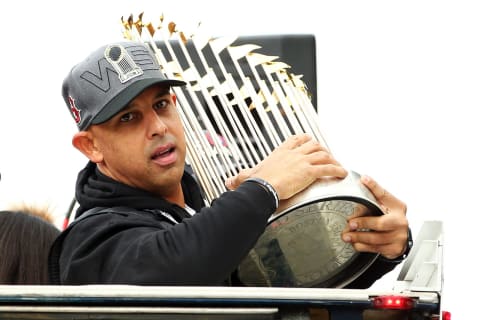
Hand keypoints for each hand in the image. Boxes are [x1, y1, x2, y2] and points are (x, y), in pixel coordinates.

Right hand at [224, 134, 347, 199]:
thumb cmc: (256, 183)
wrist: (262, 188)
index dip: (304, 139)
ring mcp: (302, 161)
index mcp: (280, 153)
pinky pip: (328, 168)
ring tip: (337, 165)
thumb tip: (228, 182)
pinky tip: (342, 173)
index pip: (295, 139)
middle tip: (327, 156)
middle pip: (312, 144)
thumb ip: (239, 178)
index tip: (309, 141)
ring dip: (332, 159)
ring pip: (323, 154)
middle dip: (322, 149)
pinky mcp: (309, 171)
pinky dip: (337, 170)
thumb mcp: (247, 177)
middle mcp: (293, 154)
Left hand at [341, 175, 408, 259]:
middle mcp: (400, 221)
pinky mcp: (394, 249)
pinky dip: (362, 246)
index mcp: (398, 207)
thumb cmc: (389, 217)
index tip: (364, 179)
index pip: (384, 194)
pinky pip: (375, 249)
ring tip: (346, 236)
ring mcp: (399, 237)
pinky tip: (355, 243)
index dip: (373, 187)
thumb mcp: (383, 204)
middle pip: (380, 223)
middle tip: (350, 223)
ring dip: (358, 237)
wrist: (400, 235)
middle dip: (363, 223)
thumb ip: (371, 196)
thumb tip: (362, 181)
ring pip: (375, 239)